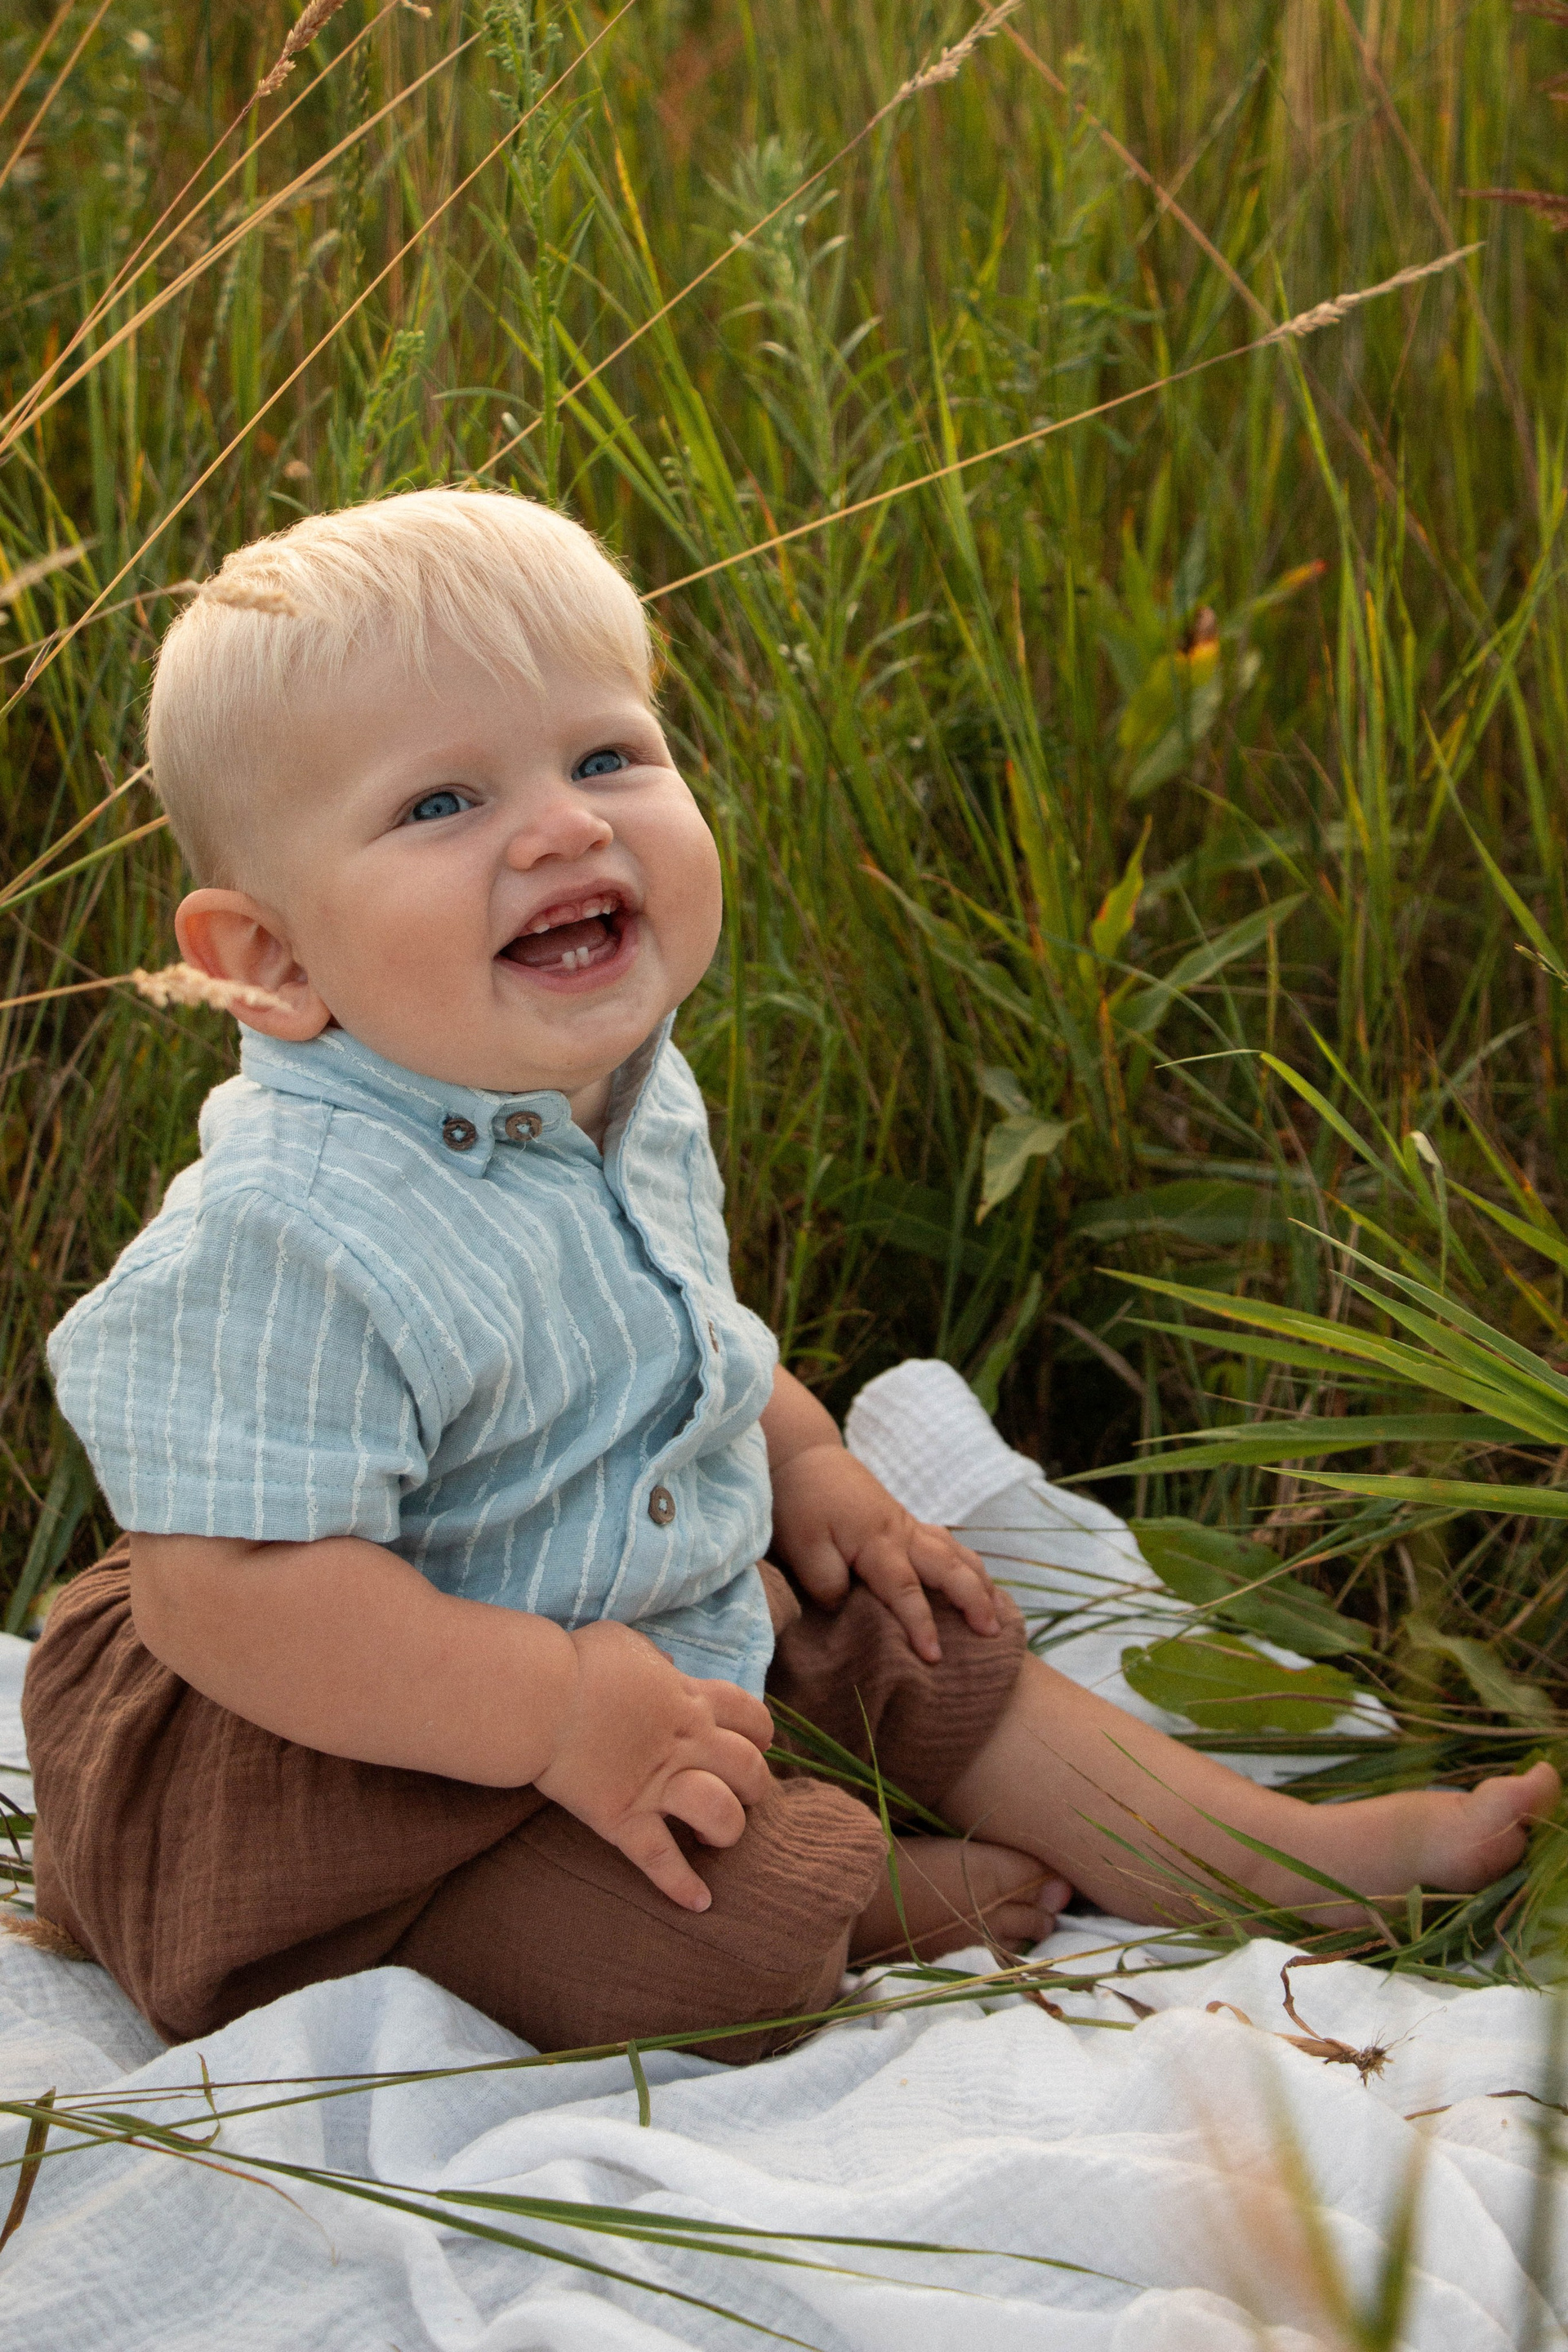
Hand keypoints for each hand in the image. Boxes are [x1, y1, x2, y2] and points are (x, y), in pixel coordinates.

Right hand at [534, 1619, 773, 1910]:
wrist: (539, 1697)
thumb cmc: (578, 1663)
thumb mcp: (627, 1644)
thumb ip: (654, 1660)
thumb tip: (666, 1666)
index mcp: (689, 1700)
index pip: (751, 1717)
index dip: (760, 1734)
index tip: (754, 1744)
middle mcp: (685, 1745)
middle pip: (749, 1769)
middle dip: (757, 1785)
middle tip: (744, 1794)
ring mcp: (656, 1785)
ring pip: (722, 1815)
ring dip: (729, 1829)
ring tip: (716, 1837)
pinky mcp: (624, 1818)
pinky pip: (661, 1860)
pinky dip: (682, 1886)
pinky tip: (700, 1904)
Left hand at [769, 1444, 999, 1663]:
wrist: (803, 1457)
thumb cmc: (799, 1503)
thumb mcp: (802, 1546)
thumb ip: (825, 1580)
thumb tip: (846, 1607)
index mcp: (877, 1542)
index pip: (906, 1591)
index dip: (921, 1624)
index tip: (935, 1656)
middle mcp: (901, 1533)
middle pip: (949, 1567)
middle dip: (974, 1600)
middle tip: (992, 1633)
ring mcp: (906, 1524)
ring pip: (955, 1552)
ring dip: (980, 1581)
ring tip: (997, 1612)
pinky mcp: (903, 1520)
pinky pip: (946, 1543)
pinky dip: (967, 1563)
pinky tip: (974, 1579)